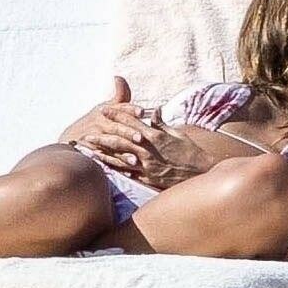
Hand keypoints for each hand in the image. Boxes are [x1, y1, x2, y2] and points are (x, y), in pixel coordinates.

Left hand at [60, 76, 211, 188]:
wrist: (200, 171)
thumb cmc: (190, 151)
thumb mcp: (177, 133)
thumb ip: (162, 123)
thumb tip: (155, 110)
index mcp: (155, 136)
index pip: (132, 122)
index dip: (117, 114)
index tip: (104, 109)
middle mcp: (148, 150)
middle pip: (120, 141)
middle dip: (103, 136)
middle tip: (87, 133)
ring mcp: (146, 165)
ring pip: (120, 158)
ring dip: (103, 154)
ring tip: (89, 151)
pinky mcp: (147, 178)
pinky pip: (128, 173)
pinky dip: (115, 170)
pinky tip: (103, 168)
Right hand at [60, 76, 148, 166]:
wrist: (71, 139)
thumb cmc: (94, 121)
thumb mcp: (105, 107)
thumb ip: (118, 95)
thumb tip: (118, 77)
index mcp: (106, 112)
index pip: (119, 109)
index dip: (130, 109)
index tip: (142, 111)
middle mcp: (100, 125)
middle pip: (116, 128)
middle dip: (128, 133)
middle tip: (141, 138)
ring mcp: (96, 140)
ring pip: (110, 146)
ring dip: (123, 153)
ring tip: (136, 160)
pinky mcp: (94, 154)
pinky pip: (106, 160)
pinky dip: (117, 166)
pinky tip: (128, 171)